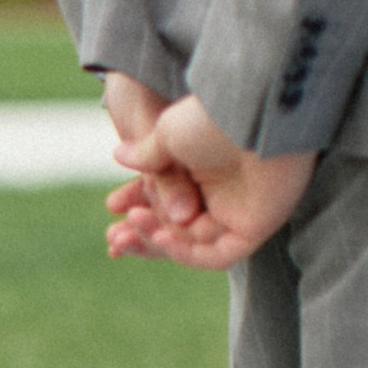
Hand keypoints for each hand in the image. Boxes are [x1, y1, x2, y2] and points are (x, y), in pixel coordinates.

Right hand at [105, 88, 316, 270]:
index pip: (169, 198)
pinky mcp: (256, 226)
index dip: (138, 205)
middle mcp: (224, 190)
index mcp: (205, 165)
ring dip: (157, 241)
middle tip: (113, 238)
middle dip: (143, 234)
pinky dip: (187, 252)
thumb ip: (147, 153)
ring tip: (127, 232)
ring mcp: (241, 210)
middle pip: (179, 226)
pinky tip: (159, 238)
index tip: (111, 208)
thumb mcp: (169, 134)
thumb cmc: (213, 117)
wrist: (252, 114)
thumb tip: (119, 155)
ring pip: (194, 242)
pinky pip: (218, 254)